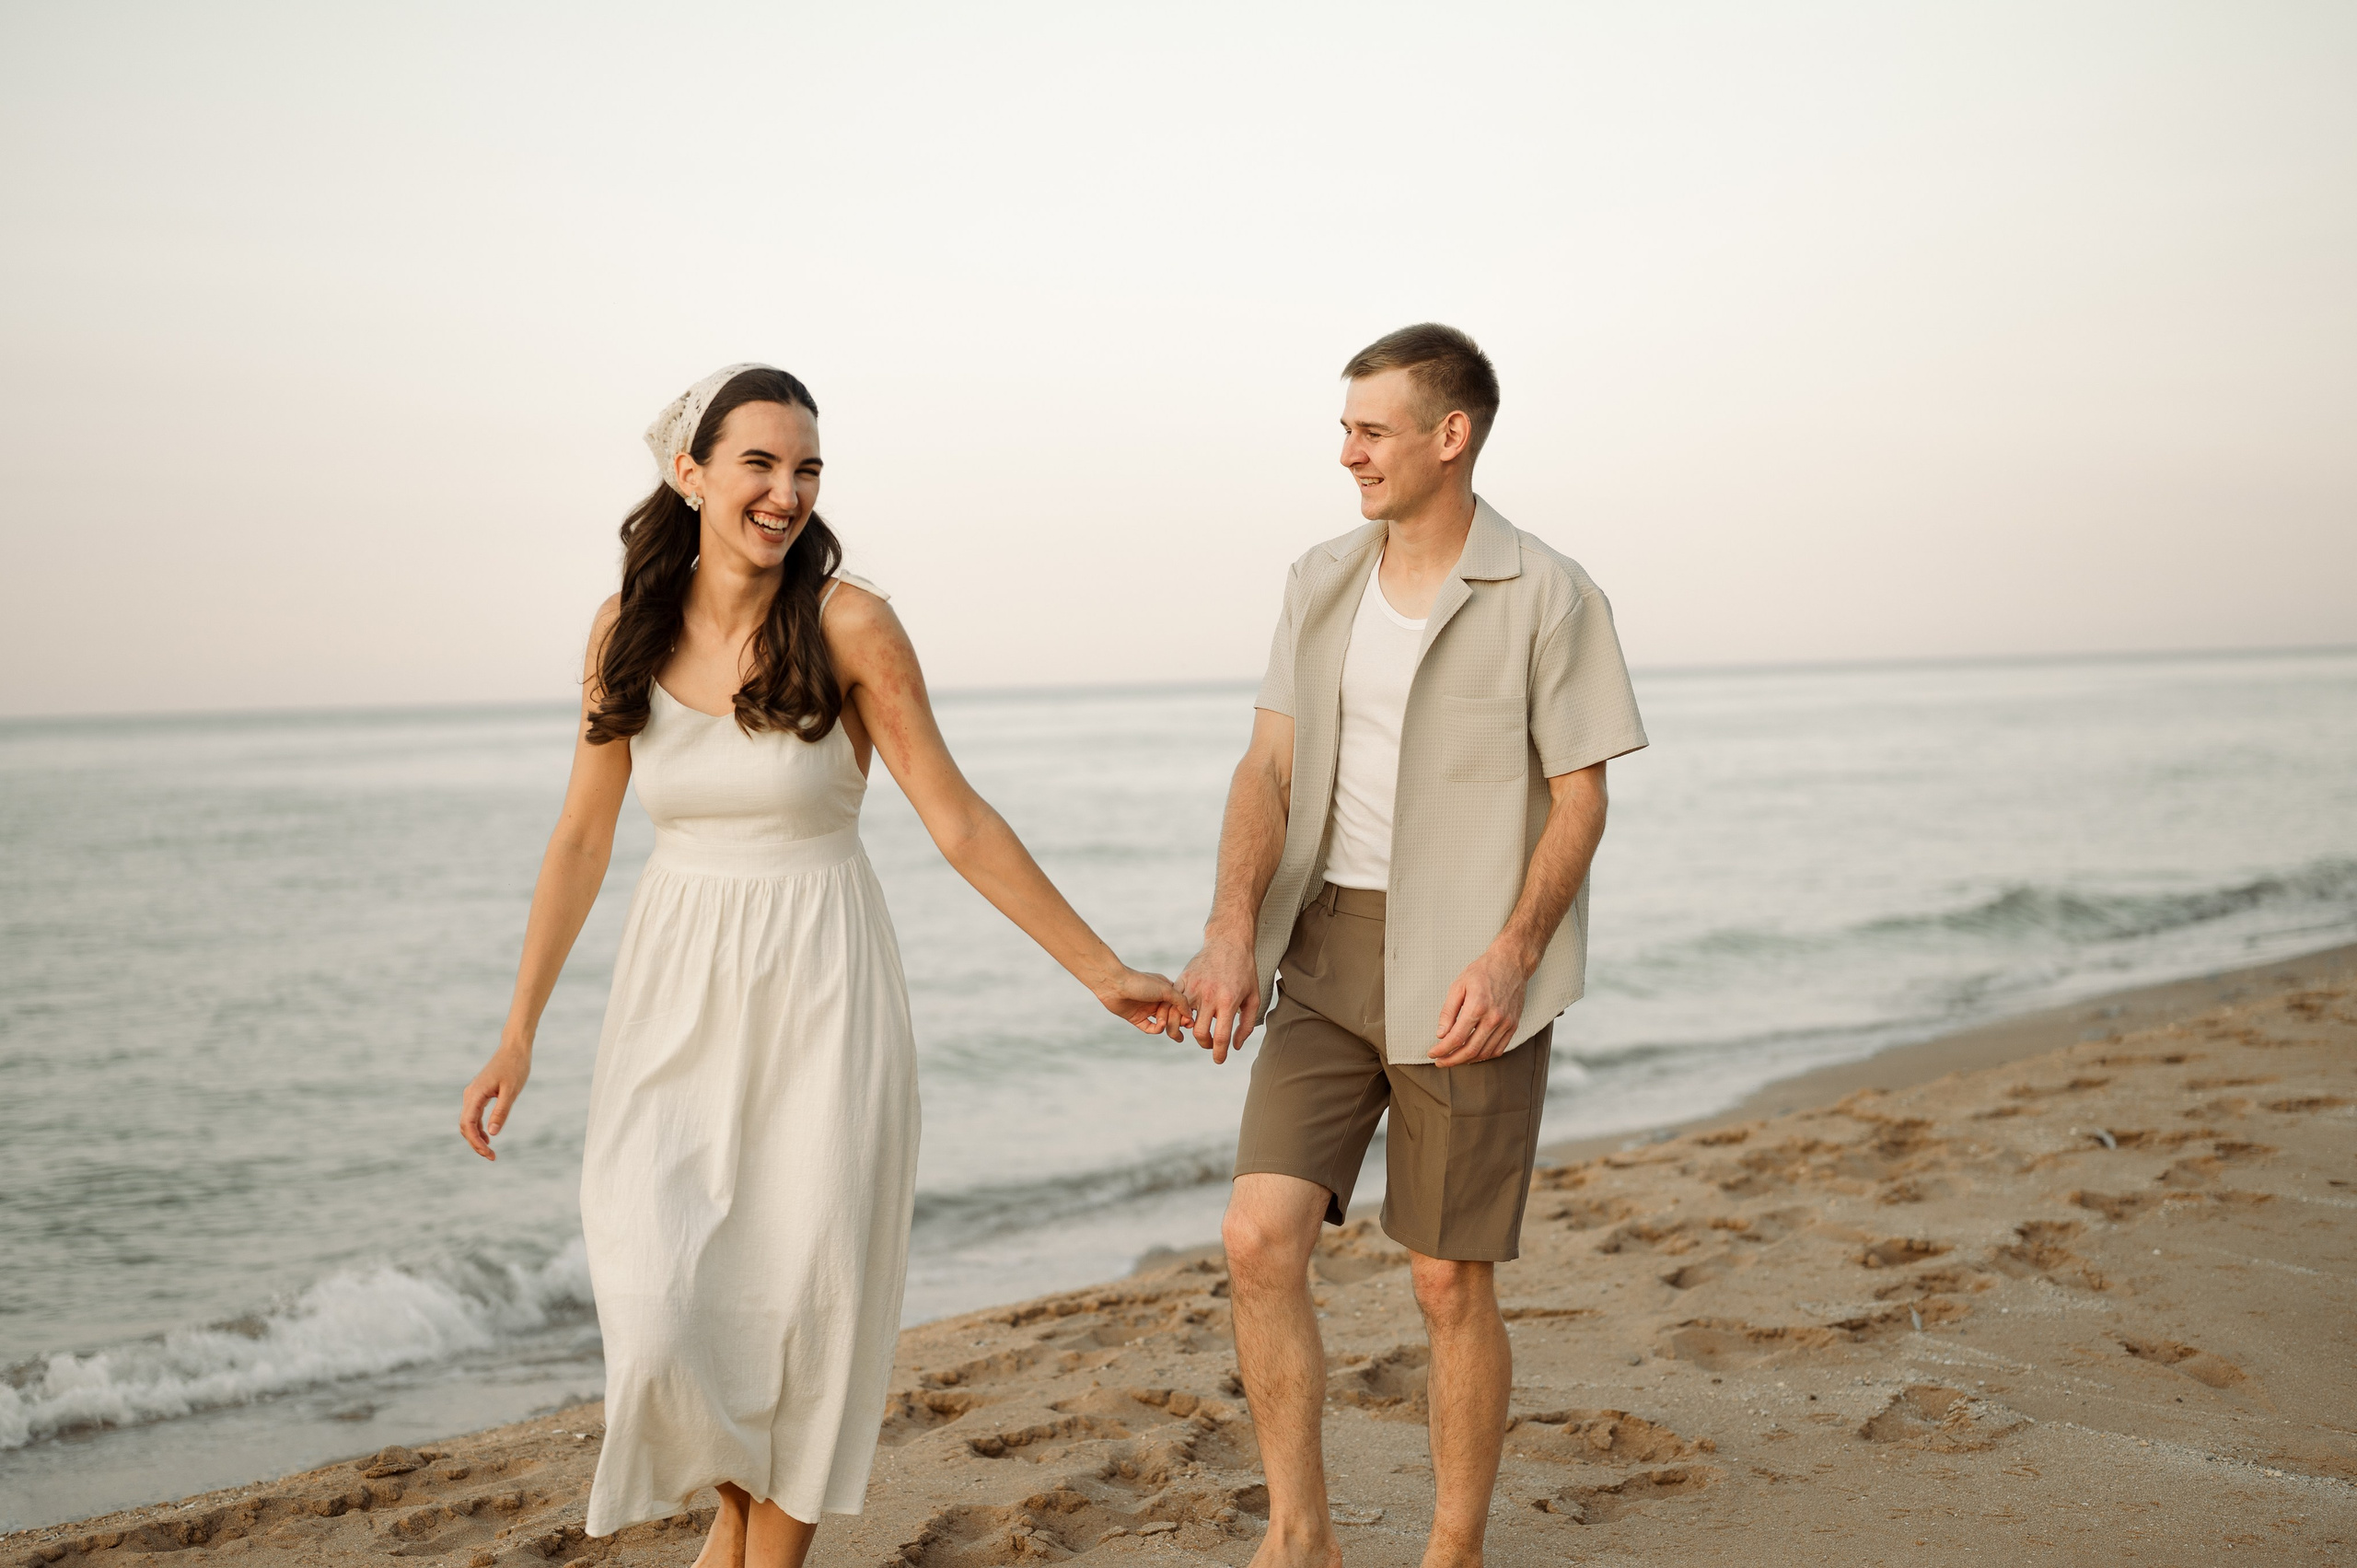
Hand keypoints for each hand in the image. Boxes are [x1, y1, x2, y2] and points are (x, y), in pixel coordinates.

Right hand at [460, 1040, 532, 1159]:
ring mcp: (473, 1094)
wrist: (514, 1048)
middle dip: (475, 1143)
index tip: (489, 1153)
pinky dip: (479, 1128)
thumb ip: (501, 1111)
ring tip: (490, 1151)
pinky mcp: (479, 1093)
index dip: (476, 1142)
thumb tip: (494, 1133)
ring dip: (476, 1137)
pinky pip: (474, 1115)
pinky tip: (489, 1136)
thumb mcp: (512, 1091)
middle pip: (465, 1126)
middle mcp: (470, 1095)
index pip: (468, 1124)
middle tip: (491, 1157)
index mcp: (476, 1094)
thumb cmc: (515, 1066)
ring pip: (468, 1121)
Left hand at [1096, 967, 1192, 1040]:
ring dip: (1169, 1027)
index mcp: (1165, 989)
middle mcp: (1156, 999)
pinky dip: (1157, 1029)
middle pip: (1172, 1014)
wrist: (1114, 984)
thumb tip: (1189, 1014)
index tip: (1191, 1020)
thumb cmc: (1140, 982)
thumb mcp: (1165, 989)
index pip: (1179, 1003)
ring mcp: (1146, 1009)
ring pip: (1162, 1022)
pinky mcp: (1136, 1018)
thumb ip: (1180, 1001)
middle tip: (1186, 1027)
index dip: (1185, 1012)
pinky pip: (1150, 1028)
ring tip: (1175, 1032)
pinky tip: (1160, 1025)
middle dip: (1179, 1022)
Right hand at [1177, 936, 1260, 1063]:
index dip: (1219, 1054)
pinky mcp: (1182, 980)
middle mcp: (1209, 995)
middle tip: (1211, 1042)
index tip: (1219, 1060)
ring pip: (1180, 1020)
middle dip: (1205, 1044)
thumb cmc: (1244, 971)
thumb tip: (1236, 1046)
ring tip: (1195, 1030)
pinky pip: (1172, 1004)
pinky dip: (1175, 1015)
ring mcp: (1193, 987)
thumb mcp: (1254, 997)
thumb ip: (1246, 1024)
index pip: (1220, 1037)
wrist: (1229, 942)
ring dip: (1186, 1031)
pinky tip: (1185, 1016)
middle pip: (1199, 1032)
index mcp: (1228, 1001)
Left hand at [1430, 945, 1528, 1066]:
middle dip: (1452, 1060)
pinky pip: (1499, 1049)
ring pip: (1485, 1053)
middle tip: (1440, 1062)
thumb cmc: (1482, 971)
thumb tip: (1441, 1035)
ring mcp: (1506, 1023)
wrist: (1511, 963)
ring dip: (1467, 1060)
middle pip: (1470, 1050)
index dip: (1442, 1050)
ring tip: (1454, 1059)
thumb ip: (1448, 1012)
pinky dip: (1484, 1056)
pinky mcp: (1513, 1025)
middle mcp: (1494, 1018)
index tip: (1432, 1053)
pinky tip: (1473, 1054)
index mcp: (1477, 1006)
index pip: (1456, 1038)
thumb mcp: (1458, 986)